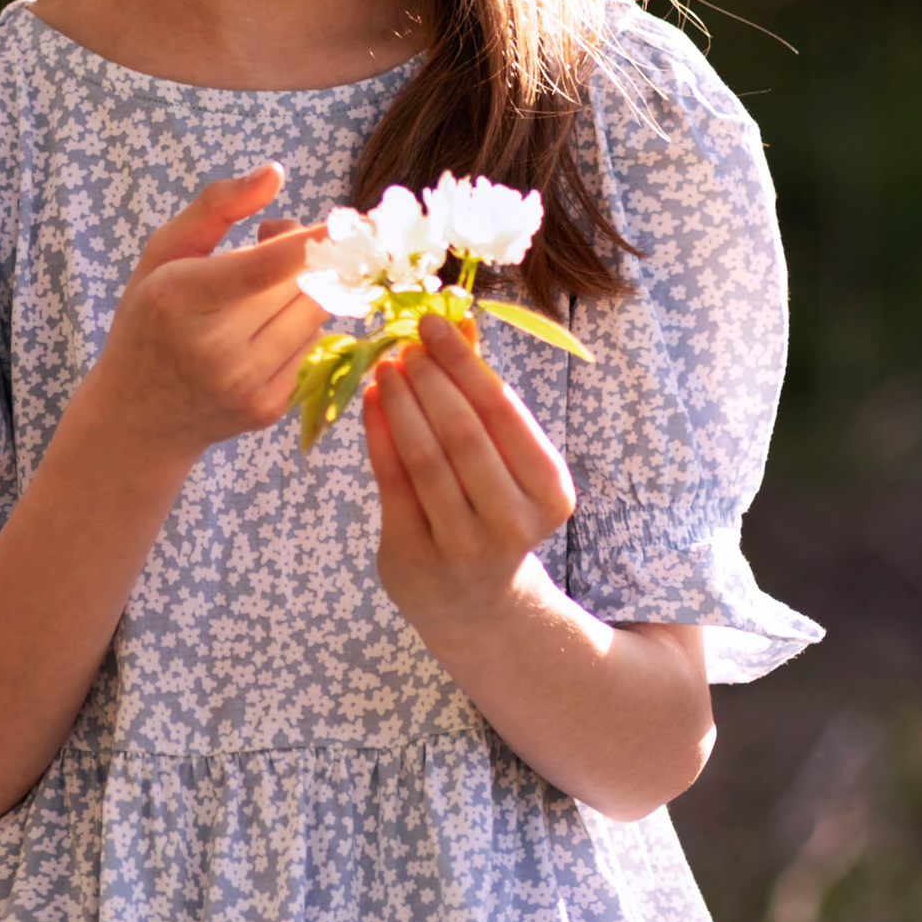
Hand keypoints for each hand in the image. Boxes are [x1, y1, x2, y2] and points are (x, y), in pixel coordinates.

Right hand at [82, 166, 324, 466]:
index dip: (314, 240)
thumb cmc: (150, 317)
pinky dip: (299, 325)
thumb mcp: (164, 252)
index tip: (350, 220)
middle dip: (303, 253)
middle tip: (271, 240)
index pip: (264, 267)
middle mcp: (214, 349)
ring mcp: (244, 384)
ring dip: (306, 286)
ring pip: (315, 313)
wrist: (138, 415)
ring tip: (265, 283)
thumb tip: (276, 173)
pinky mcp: (268, 408)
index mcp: (180, 300)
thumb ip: (217, 205)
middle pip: (300, 284)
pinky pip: (312, 345)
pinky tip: (263, 325)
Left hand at [361, 312, 575, 641]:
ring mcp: (461, 547)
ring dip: (400, 402)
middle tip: (405, 343)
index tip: (433, 323)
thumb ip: (482, 393)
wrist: (474, 600)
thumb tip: (457, 320)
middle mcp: (512, 524)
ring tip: (386, 366)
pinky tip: (372, 400)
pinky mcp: (413, 557)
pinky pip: (391, 482)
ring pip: (424, 458)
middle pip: (462, 433)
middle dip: (429, 379)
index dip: (463, 363)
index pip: (503, 413)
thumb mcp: (506, 457)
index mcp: (550, 493)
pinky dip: (379, 434)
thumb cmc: (492, 507)